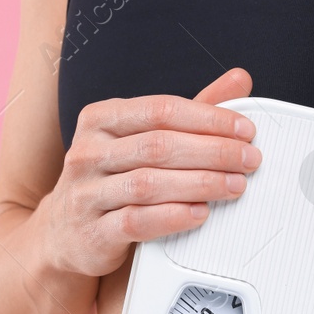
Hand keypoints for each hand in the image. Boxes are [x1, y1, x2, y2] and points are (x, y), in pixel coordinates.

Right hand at [39, 68, 260, 277]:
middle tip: (249, 159)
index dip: (208, 118)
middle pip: (159, 145)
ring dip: (200, 184)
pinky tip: (200, 213)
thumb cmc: (111, 180)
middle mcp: (88, 152)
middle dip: (212, 152)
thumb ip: (192, 112)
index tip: (245, 130)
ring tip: (234, 185)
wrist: (64, 234)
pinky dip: (173, 216)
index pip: (161, 110)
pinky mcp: (92, 232)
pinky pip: (136, 221)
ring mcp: (86, 192)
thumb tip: (240, 79)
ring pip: (148, 183)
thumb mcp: (143, 139)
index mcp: (101, 118)